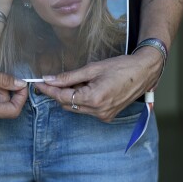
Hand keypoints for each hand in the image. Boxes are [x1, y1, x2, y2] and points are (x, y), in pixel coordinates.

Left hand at [34, 49, 161, 121]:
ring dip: (72, 95)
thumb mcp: (92, 69)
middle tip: (59, 77)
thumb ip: (69, 76)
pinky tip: (88, 87)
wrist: (143, 72)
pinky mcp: (107, 116)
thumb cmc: (120, 66)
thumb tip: (49, 79)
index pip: (62, 97)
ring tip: (79, 80)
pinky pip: (87, 109)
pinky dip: (82, 99)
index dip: (48, 90)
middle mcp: (98, 111)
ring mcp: (104, 116)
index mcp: (93, 99)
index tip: (38, 83)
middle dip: (60, 91)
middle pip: (67, 104)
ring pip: (76, 108)